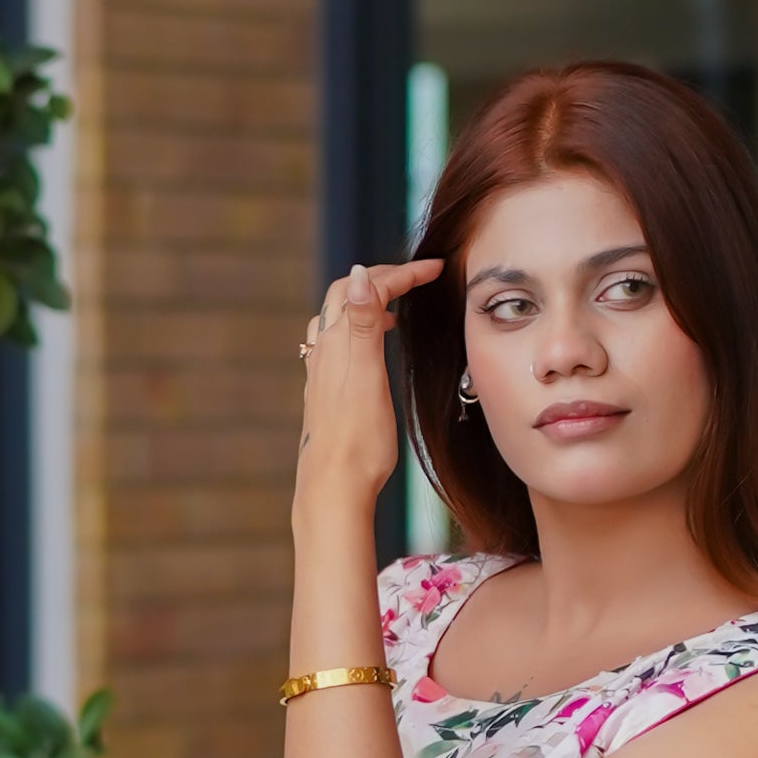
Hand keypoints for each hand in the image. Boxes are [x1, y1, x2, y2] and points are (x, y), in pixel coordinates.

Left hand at [294, 258, 437, 509]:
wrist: (334, 487)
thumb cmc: (357, 440)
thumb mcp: (367, 375)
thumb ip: (364, 322)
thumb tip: (358, 271)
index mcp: (338, 343)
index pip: (367, 288)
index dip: (402, 273)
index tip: (435, 269)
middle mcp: (324, 352)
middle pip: (345, 295)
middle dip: (380, 278)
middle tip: (414, 278)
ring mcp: (322, 373)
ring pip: (336, 319)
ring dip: (364, 302)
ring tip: (393, 308)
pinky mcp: (325, 392)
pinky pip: (335, 344)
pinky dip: (356, 330)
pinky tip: (370, 351)